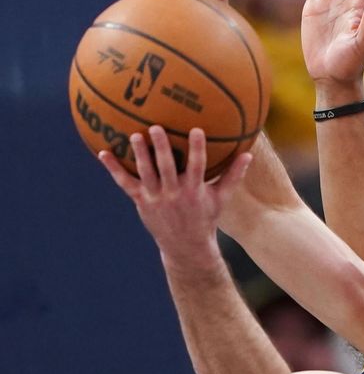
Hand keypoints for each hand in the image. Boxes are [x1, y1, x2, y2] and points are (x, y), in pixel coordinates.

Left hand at [99, 126, 250, 270]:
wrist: (186, 246)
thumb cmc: (205, 217)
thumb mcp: (221, 198)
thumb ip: (233, 176)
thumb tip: (249, 154)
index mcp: (194, 191)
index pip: (198, 167)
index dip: (197, 149)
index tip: (196, 130)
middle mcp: (174, 194)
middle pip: (166, 168)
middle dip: (161, 148)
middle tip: (156, 128)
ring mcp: (156, 198)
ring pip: (145, 173)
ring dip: (139, 154)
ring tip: (134, 135)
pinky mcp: (141, 201)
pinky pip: (125, 183)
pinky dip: (113, 169)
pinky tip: (104, 153)